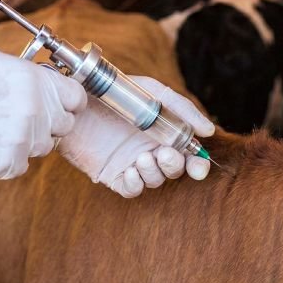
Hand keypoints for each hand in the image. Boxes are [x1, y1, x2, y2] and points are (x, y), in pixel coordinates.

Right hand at [0, 44, 86, 183]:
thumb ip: (21, 70)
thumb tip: (37, 78)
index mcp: (32, 80)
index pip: (76, 96)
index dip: (68, 101)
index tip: (61, 104)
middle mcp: (35, 110)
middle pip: (64, 124)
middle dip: (49, 121)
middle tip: (22, 118)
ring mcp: (23, 139)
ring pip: (43, 146)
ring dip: (27, 140)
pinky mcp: (7, 164)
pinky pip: (20, 164)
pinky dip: (6, 159)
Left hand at [57, 76, 214, 197]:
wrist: (74, 100)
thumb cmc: (113, 92)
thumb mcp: (152, 92)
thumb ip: (182, 109)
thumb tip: (208, 130)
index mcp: (163, 132)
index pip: (188, 154)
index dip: (198, 164)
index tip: (198, 166)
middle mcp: (151, 149)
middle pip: (175, 170)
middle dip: (175, 166)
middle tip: (165, 154)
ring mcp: (131, 163)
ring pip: (155, 180)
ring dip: (154, 172)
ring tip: (141, 156)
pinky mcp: (112, 174)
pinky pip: (131, 189)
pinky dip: (136, 184)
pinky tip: (130, 171)